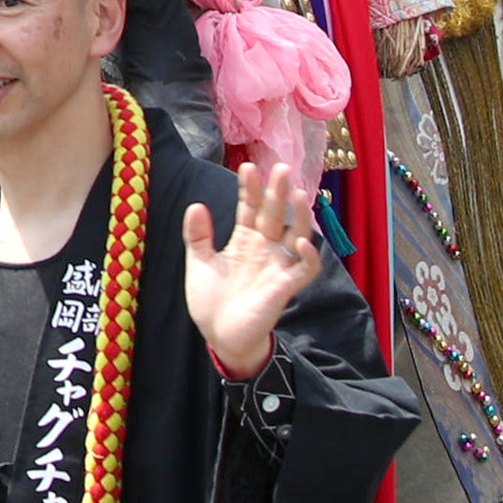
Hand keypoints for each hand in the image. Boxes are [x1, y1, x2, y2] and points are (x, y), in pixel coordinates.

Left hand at [183, 159, 324, 379]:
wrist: (220, 336)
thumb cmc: (212, 300)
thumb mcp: (200, 263)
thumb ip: (197, 236)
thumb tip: (196, 205)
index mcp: (244, 240)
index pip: (250, 208)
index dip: (250, 189)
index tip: (247, 167)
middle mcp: (265, 248)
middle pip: (274, 215)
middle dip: (277, 192)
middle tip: (280, 167)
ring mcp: (277, 266)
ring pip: (296, 234)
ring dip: (299, 215)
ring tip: (298, 193)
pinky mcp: (285, 287)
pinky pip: (304, 269)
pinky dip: (307, 255)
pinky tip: (300, 241)